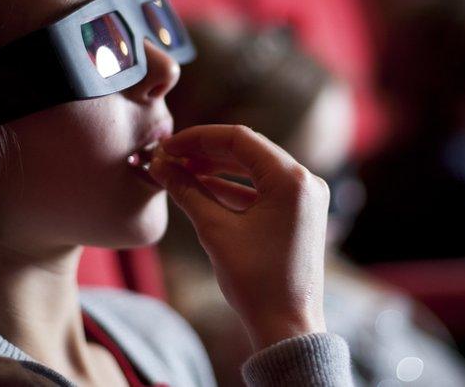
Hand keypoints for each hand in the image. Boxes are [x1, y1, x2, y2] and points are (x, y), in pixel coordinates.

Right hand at [149, 124, 328, 349]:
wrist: (286, 326)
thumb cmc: (256, 282)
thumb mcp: (215, 230)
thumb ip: (187, 191)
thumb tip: (159, 165)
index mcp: (292, 180)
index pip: (239, 139)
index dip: (198, 138)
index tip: (167, 145)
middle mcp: (305, 181)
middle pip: (247, 150)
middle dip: (205, 152)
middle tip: (169, 157)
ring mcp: (305, 197)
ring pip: (253, 168)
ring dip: (216, 168)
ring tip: (180, 170)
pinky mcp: (299, 213)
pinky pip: (262, 189)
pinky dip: (232, 187)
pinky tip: (201, 187)